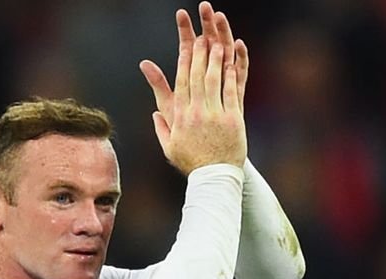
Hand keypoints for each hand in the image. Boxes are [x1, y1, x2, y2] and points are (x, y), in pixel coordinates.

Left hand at [140, 1, 249, 123]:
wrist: (208, 156)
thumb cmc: (186, 133)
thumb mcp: (170, 107)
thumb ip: (159, 84)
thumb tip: (143, 63)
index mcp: (192, 79)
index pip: (187, 49)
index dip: (185, 31)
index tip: (180, 13)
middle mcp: (210, 78)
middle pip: (208, 46)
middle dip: (206, 25)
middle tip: (204, 5)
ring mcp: (225, 85)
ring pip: (226, 54)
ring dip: (223, 34)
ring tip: (219, 16)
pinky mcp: (238, 95)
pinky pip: (241, 74)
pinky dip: (241, 59)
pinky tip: (239, 44)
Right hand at [146, 34, 246, 173]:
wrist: (214, 177)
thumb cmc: (192, 163)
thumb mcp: (169, 146)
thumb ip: (161, 127)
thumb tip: (154, 113)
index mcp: (181, 117)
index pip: (181, 83)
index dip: (184, 62)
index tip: (186, 46)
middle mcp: (196, 112)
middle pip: (197, 76)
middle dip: (199, 54)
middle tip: (201, 37)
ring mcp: (215, 115)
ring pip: (214, 80)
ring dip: (215, 59)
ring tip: (217, 43)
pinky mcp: (233, 119)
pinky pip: (230, 92)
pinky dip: (230, 75)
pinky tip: (231, 63)